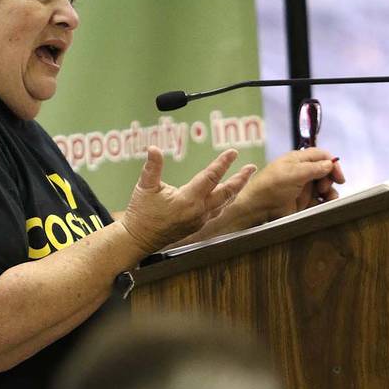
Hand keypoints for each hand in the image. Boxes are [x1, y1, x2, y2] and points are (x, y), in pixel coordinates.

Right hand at [121, 147, 255, 254]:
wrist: (137, 239)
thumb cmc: (140, 214)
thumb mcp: (144, 187)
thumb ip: (152, 167)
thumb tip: (153, 148)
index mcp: (187, 200)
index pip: (211, 177)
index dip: (223, 163)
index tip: (233, 152)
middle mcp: (197, 212)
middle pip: (226, 193)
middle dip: (240, 179)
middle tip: (251, 167)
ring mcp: (198, 221)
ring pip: (223, 204)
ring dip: (235, 191)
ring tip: (243, 179)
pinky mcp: (196, 226)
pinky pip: (216, 212)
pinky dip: (224, 202)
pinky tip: (227, 196)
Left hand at [242, 149, 344, 222]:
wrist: (257, 208)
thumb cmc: (271, 186)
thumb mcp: (294, 173)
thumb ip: (314, 168)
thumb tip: (330, 164)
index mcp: (297, 160)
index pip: (321, 156)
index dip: (332, 163)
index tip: (338, 176)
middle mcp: (301, 172)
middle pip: (324, 171)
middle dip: (330, 179)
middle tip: (324, 188)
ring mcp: (301, 187)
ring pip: (323, 186)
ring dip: (330, 191)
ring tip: (329, 198)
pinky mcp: (301, 202)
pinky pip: (318, 200)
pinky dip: (324, 202)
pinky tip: (325, 205)